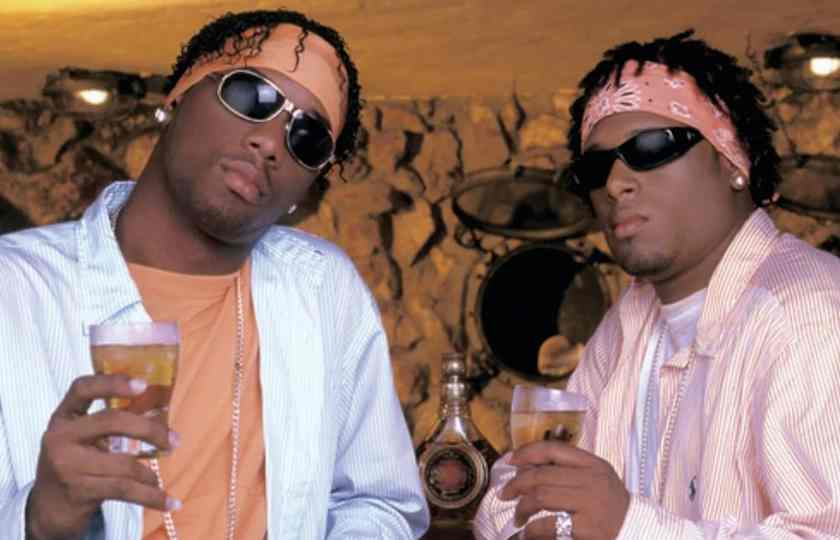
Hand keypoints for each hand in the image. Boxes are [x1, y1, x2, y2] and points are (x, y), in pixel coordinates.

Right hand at [26, 374, 179, 539]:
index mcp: (63, 417)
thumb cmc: (76, 462)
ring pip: (124, 463)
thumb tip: (159, 409)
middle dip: (149, 430)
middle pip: (112, 422)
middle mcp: (61, 437)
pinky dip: (151, 495)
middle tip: (174, 440)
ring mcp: (67, 465)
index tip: (143, 384)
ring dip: (150, 473)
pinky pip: (124, 489)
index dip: (112, 383)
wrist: (49, 506)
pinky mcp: (79, 490)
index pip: (82, 388)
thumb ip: (107, 420)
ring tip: (158, 478)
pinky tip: (168, 501)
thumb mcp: (81, 436)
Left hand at [499, 441, 628, 539]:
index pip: (553, 449)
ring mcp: (589, 503)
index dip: (526, 452)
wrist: (635, 531)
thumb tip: (526, 468)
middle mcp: (591, 480)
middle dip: (516, 484)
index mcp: (593, 464)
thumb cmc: (610, 505)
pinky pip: (547, 524)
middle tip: (505, 493)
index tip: (510, 460)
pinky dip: (532, 529)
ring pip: (540, 497)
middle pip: (542, 474)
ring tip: (518, 516)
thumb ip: (568, 469)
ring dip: (522, 507)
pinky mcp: (585, 528)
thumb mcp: (596, 478)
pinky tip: (528, 532)